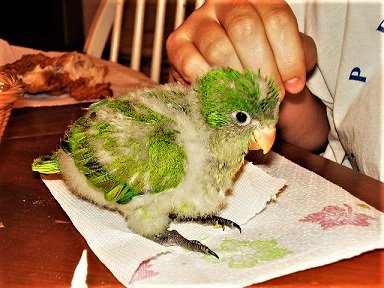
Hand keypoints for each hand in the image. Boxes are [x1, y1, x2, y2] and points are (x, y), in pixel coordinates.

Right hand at [166, 0, 315, 97]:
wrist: (230, 76)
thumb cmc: (259, 62)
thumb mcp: (285, 55)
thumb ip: (296, 62)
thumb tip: (293, 85)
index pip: (276, 18)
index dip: (289, 57)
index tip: (294, 86)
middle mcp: (224, 3)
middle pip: (246, 29)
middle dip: (263, 70)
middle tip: (270, 97)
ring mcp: (198, 21)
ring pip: (218, 47)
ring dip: (237, 81)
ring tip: (247, 100)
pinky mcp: (177, 43)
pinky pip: (191, 62)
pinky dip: (208, 83)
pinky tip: (220, 93)